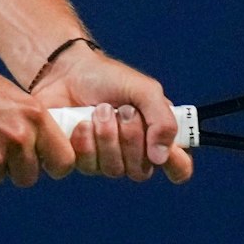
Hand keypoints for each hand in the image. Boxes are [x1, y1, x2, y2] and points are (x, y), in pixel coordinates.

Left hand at [28, 42, 194, 183]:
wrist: (65, 72)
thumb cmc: (108, 78)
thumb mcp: (144, 90)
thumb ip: (162, 119)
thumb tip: (162, 156)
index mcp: (156, 135)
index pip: (178, 167)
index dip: (176, 164)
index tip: (166, 150)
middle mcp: (134, 153)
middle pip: (142, 171)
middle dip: (132, 139)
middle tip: (124, 111)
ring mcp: (106, 160)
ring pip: (114, 170)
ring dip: (107, 136)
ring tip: (99, 110)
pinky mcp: (80, 160)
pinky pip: (88, 167)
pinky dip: (85, 142)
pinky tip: (81, 122)